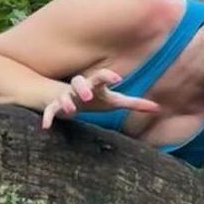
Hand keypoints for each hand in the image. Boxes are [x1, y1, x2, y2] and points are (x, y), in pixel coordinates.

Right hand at [40, 69, 161, 130]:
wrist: (62, 95)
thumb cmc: (93, 98)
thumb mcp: (112, 101)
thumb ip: (133, 103)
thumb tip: (157, 107)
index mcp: (94, 85)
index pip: (101, 77)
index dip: (108, 76)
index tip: (118, 79)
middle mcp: (79, 88)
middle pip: (78, 82)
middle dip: (83, 87)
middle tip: (89, 96)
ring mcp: (65, 96)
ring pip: (63, 95)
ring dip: (66, 101)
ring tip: (72, 110)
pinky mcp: (53, 106)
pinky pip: (49, 110)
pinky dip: (47, 117)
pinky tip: (46, 127)